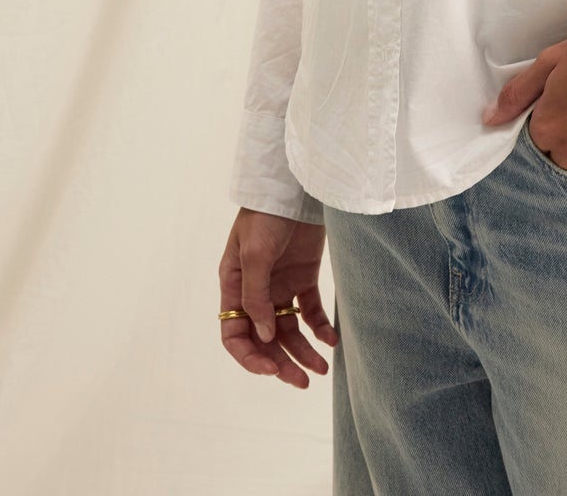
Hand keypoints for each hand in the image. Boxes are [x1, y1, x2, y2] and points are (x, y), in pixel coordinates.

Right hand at [218, 208, 338, 390]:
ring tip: (322, 370)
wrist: (297, 185)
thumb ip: (256, 296)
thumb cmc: (266, 214)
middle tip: (303, 381)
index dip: (251, 356)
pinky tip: (332, 340)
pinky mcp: (304, 276)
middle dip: (282, 362)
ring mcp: (280, 284)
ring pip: (289, 330)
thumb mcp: (255, 253)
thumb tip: (265, 335)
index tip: (272, 368)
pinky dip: (320, 327)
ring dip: (303, 351)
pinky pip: (311, 310)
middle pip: (265, 338)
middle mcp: (256, 291)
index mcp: (234, 286)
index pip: (235, 334)